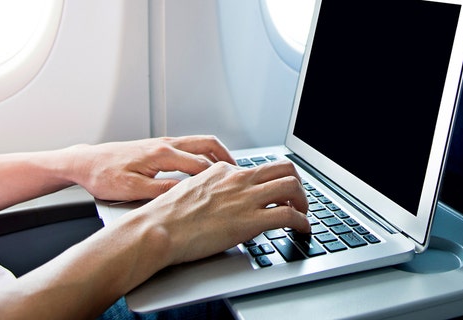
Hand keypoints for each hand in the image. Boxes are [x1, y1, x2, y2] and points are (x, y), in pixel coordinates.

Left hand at [68, 135, 234, 200]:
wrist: (85, 163)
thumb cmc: (104, 175)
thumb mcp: (132, 190)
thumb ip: (161, 191)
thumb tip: (186, 193)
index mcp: (161, 154)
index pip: (201, 164)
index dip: (220, 177)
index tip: (234, 186)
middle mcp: (165, 144)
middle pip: (206, 144)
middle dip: (227, 157)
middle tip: (240, 173)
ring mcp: (162, 143)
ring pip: (199, 142)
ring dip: (217, 153)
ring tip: (228, 170)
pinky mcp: (157, 147)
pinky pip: (189, 146)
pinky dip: (204, 154)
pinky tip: (204, 168)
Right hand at [131, 160, 310, 265]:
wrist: (158, 229)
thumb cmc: (166, 216)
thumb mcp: (189, 191)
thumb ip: (209, 190)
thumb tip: (218, 200)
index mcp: (222, 171)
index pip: (256, 170)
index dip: (269, 183)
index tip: (273, 194)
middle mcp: (238, 180)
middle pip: (283, 168)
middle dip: (296, 183)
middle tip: (297, 199)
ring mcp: (246, 198)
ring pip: (292, 185)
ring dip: (304, 201)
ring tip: (303, 213)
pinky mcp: (251, 220)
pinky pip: (289, 215)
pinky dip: (303, 222)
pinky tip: (303, 229)